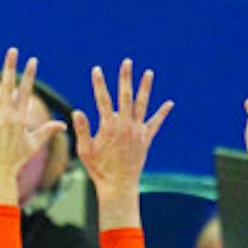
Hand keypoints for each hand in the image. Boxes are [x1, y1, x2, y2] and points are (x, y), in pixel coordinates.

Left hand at [0, 48, 63, 205]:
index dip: (29, 75)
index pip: (26, 91)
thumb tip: (63, 124)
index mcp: (19, 118)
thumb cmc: (16, 161)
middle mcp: (5, 116)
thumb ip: (47, 131)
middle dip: (10, 67)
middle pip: (8, 86)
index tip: (32, 60)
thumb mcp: (33, 145)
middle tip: (12, 51)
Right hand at [72, 58, 171, 202]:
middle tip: (127, 62)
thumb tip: (77, 111)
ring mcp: (137, 132)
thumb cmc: (99, 169)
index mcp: (108, 127)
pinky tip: (170, 103)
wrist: (118, 185)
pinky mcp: (146, 139)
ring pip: (142, 105)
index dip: (99, 84)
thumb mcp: (85, 150)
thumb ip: (82, 130)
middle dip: (125, 78)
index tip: (96, 70)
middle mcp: (125, 126)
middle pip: (125, 96)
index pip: (102, 100)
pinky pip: (156, 124)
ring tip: (148, 73)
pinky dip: (162, 113)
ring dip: (145, 88)